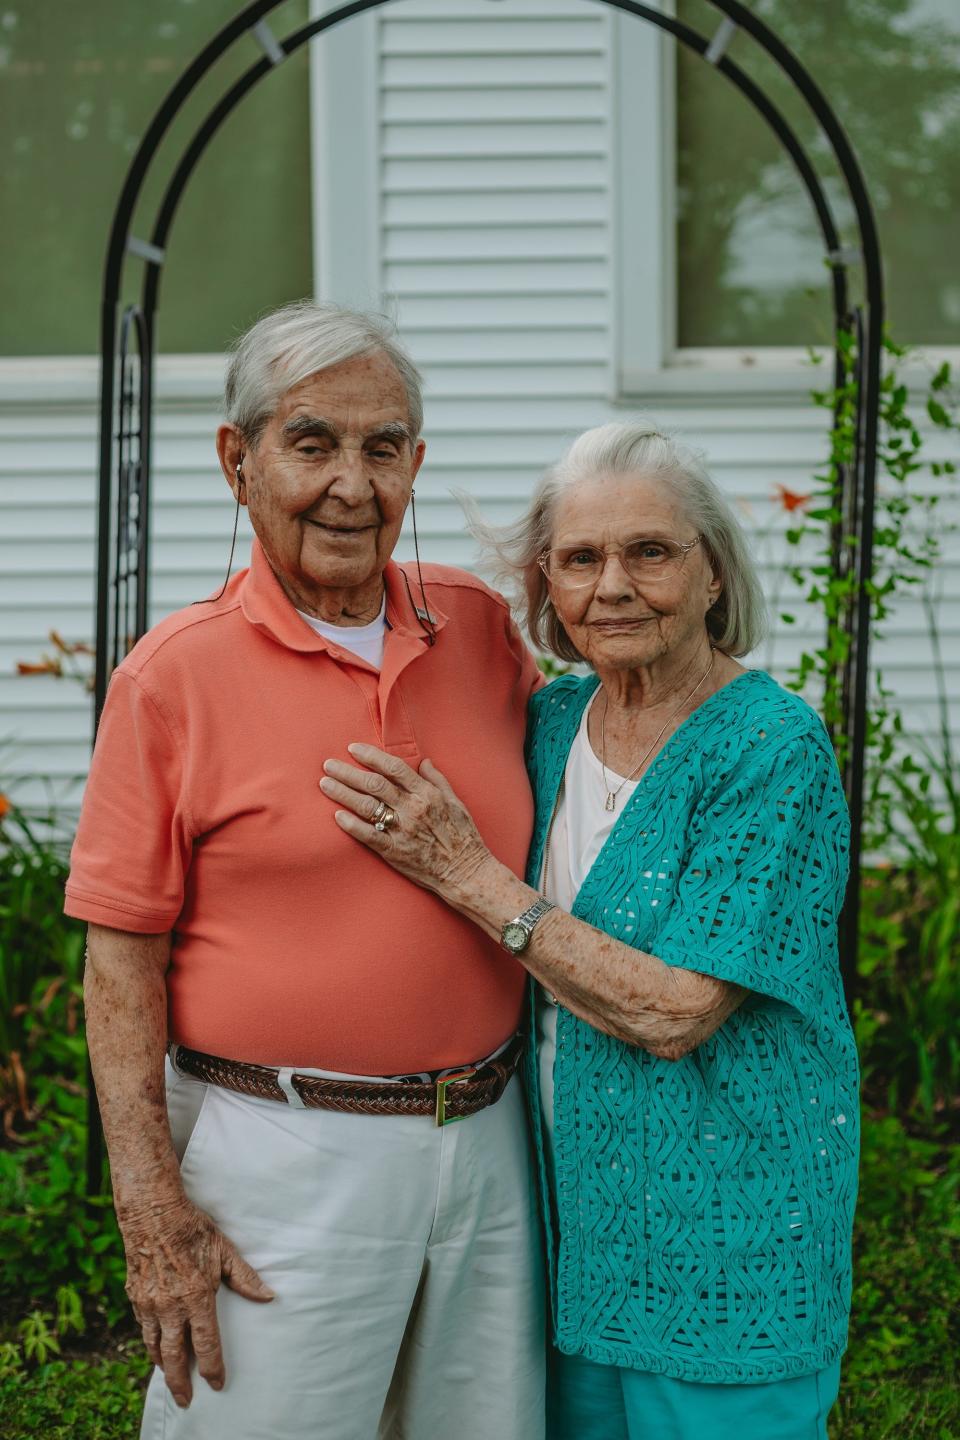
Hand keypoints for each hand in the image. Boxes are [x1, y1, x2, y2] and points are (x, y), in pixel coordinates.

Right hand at [120, 1195, 273, 1406]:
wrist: (152, 1212)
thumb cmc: (192, 1228)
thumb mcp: (224, 1251)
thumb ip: (245, 1277)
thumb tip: (268, 1297)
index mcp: (196, 1297)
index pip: (207, 1344)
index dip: (213, 1368)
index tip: (217, 1384)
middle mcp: (170, 1306)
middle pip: (175, 1356)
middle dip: (180, 1382)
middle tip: (185, 1399)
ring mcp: (149, 1303)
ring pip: (155, 1345)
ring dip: (162, 1365)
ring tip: (169, 1376)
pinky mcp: (135, 1296)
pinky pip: (143, 1327)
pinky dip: (150, 1342)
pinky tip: (155, 1345)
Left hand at [320, 744, 491, 899]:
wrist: (467, 872)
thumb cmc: (464, 837)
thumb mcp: (457, 802)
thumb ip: (438, 780)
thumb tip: (424, 761)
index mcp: (427, 794)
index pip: (393, 768)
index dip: (371, 756)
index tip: (353, 749)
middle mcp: (413, 809)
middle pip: (374, 784)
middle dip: (348, 772)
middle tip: (328, 765)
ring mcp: (402, 830)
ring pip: (367, 806)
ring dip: (343, 794)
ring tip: (325, 784)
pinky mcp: (395, 851)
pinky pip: (369, 836)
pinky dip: (352, 825)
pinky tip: (337, 816)